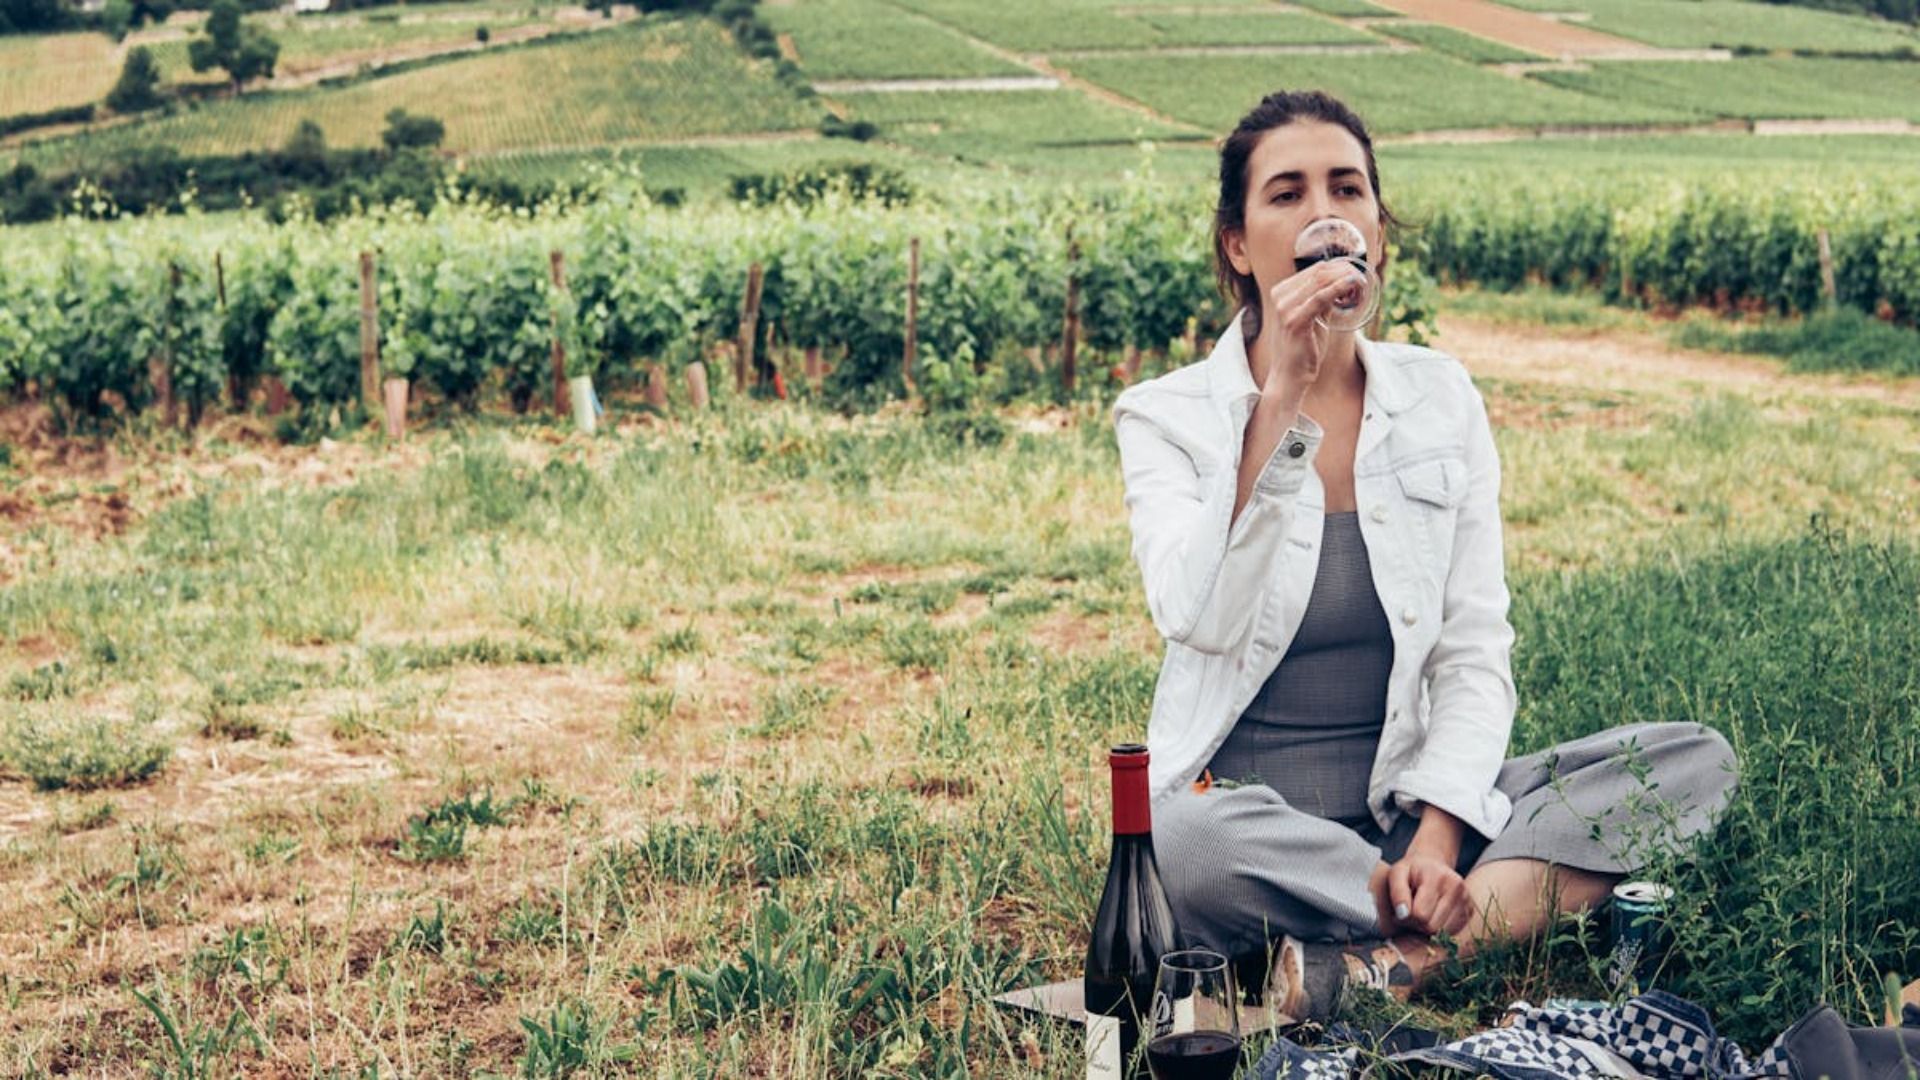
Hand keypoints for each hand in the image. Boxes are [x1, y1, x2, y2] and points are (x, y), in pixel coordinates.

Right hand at [1261, 259, 1367, 399]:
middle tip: (1362, 278)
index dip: (1339, 267)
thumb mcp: (1313, 318)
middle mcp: (1280, 297)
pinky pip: (1320, 298)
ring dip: (1344, 278)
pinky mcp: (1294, 321)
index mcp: (1281, 292)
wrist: (1289, 376)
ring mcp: (1285, 308)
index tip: (1356, 273)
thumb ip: (1322, 301)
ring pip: (1320, 281)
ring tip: (1361, 282)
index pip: (1314, 269)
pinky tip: (1352, 285)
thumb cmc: (1303, 349)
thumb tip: (1342, 284)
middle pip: (1318, 272)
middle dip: (1344, 270)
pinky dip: (1338, 288)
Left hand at [1380, 853, 1474, 937]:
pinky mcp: (1471, 911)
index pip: (1420, 915)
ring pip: (1442, 933)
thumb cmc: (1411, 871)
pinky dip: (1439, 929)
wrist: (1432, 865)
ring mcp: (1467, 900)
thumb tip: (1403, 915)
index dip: (1405, 918)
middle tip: (1409, 913)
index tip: (1400, 910)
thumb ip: (1397, 893)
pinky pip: (1452, 933)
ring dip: (1427, 929)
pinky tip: (1432, 915)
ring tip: (1420, 913)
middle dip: (1416, 925)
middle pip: (1432, 927)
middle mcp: (1458, 888)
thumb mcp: (1397, 874)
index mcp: (1438, 877)